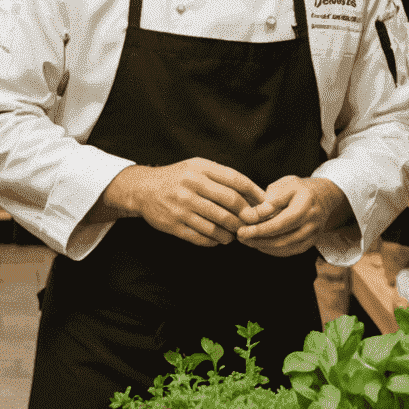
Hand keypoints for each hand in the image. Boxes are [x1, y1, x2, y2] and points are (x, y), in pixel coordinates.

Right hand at [102, 158, 267, 247]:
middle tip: (251, 223)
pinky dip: (215, 241)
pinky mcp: (174, 225)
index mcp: (199, 169)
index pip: (235, 180)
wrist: (143, 189)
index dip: (254, 194)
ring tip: (236, 233)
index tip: (264, 205)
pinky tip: (219, 238)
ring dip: (232, 232)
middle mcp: (190, 186)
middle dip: (246, 216)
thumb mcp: (197, 167)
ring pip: (218, 225)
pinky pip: (202, 238)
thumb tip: (255, 195)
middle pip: (230, 203)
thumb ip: (223, 177)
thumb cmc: (178, 178)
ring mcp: (181, 207)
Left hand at [237, 175, 349, 257]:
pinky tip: (260, 245)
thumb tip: (254, 214)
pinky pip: (291, 251)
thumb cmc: (299, 188)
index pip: (280, 220)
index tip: (242, 225)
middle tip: (240, 235)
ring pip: (286, 246)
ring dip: (263, 246)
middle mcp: (312, 221)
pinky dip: (274, 251)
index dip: (259, 226)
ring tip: (246, 241)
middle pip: (282, 236)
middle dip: (258, 238)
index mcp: (305, 203)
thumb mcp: (285, 184)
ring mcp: (313, 233)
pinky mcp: (312, 242)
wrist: (324, 195)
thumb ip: (271, 199)